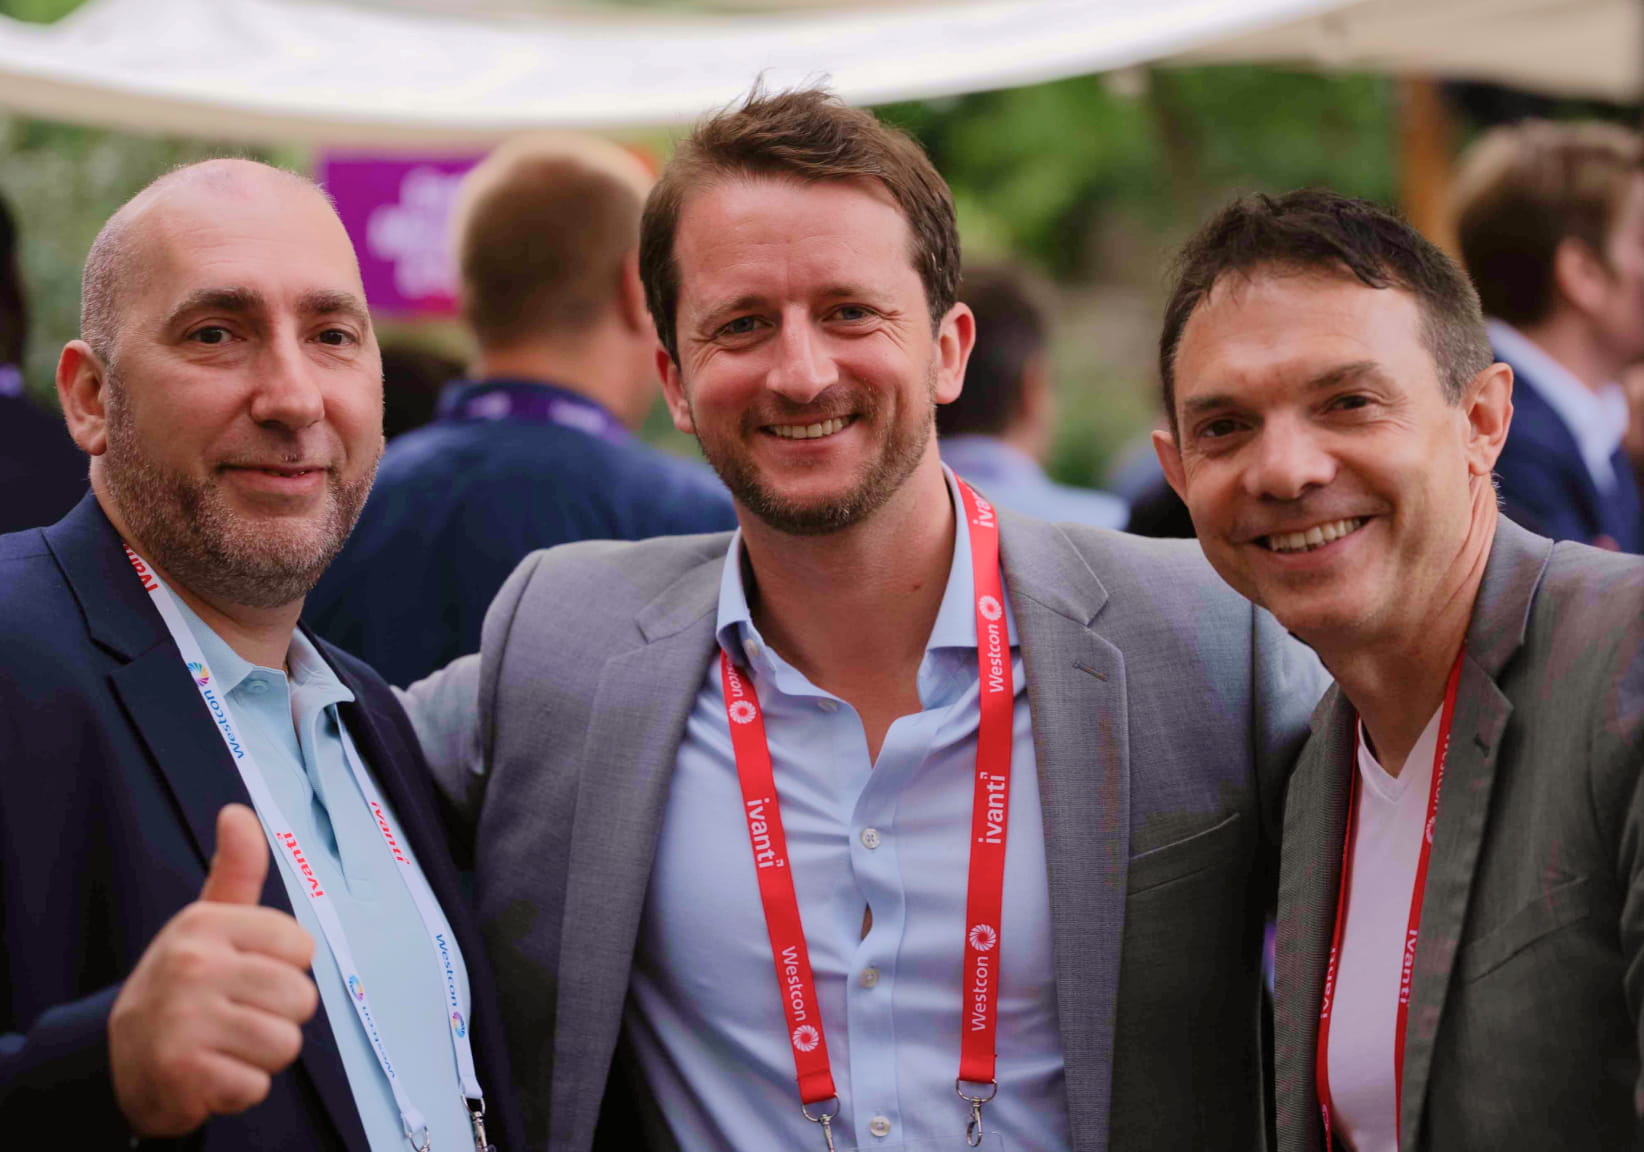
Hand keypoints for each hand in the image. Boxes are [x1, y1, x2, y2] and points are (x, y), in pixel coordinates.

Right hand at [110, 804, 319, 1136]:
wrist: (120, 1058)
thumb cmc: (183, 983)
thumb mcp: (206, 921)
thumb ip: (236, 869)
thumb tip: (238, 812)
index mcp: (206, 926)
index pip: (302, 947)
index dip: (285, 967)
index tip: (248, 972)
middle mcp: (193, 967)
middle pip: (302, 998)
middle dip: (279, 1016)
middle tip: (237, 1015)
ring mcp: (184, 1020)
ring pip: (284, 1044)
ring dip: (262, 1055)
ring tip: (226, 1043)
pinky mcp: (182, 1073)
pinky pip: (256, 1085)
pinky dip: (240, 1088)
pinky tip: (212, 1072)